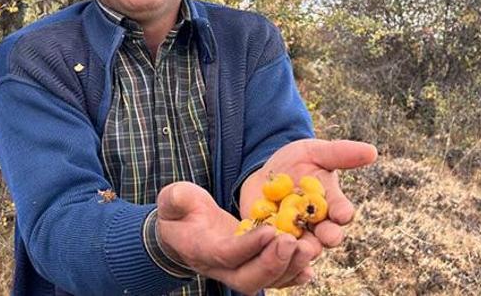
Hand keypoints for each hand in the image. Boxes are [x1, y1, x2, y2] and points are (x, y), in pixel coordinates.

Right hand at [156, 182, 313, 294]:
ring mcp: (236, 270)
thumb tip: (179, 198)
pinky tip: (307, 267)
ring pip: (263, 282)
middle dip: (272, 263)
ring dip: (287, 269)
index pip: (225, 254)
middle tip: (291, 241)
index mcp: (200, 249)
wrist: (183, 228)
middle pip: (247, 279)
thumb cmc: (179, 210)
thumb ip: (176, 198)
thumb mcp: (173, 198)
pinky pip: (272, 279)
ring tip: (306, 249)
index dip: (248, 246)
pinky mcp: (251, 266)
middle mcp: (219, 267)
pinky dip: (291, 276)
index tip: (271, 230)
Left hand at [239, 139, 376, 286]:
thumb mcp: (315, 152)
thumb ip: (340, 153)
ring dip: (300, 248)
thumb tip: (372, 151)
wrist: (266, 173)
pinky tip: (267, 247)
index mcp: (332, 206)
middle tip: (326, 236)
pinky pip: (272, 250)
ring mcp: (295, 237)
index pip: (342, 211)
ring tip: (296, 244)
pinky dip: (270, 250)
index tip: (343, 213)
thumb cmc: (297, 163)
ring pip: (300, 249)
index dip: (343, 212)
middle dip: (327, 236)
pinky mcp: (271, 242)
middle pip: (326, 236)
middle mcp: (317, 226)